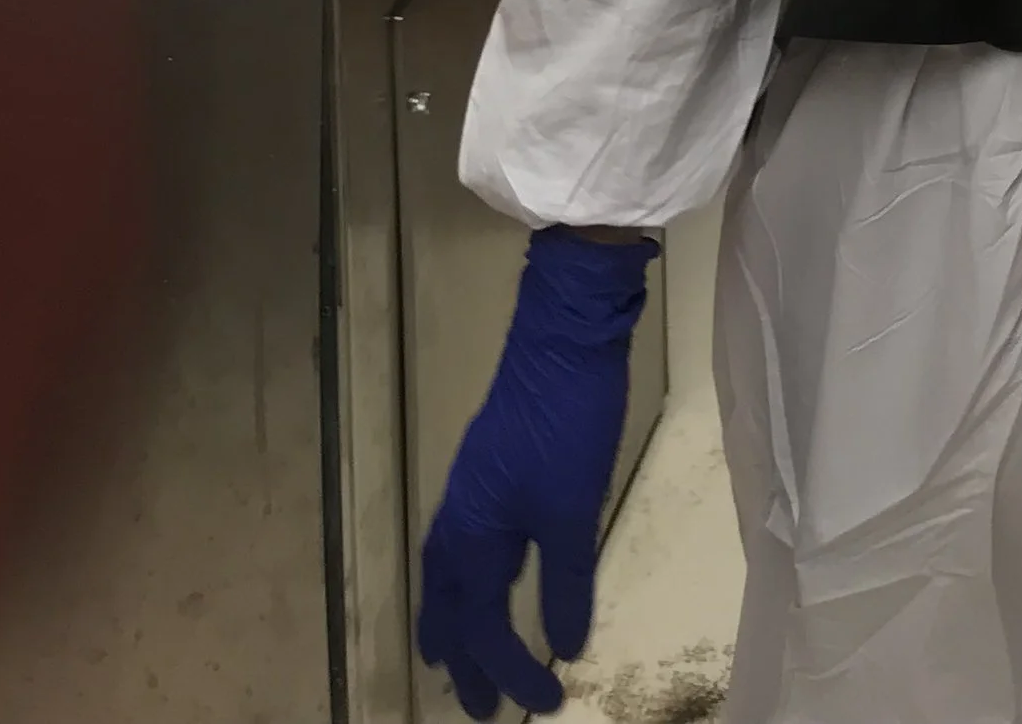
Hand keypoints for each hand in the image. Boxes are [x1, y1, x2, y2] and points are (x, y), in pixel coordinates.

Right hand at [418, 226, 656, 718]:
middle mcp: (459, 519)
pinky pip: (468, 546)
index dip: (512, 672)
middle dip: (463, 660)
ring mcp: (473, 490)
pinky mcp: (492, 468)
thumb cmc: (566, 420)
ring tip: (464, 656)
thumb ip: (565, 582)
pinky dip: (473, 581)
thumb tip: (563, 650)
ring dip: (458, 622)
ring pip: (452, 576)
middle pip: (449, 607)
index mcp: (471, 536)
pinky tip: (496, 576)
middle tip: (478, 705)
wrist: (564, 335)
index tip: (548, 702)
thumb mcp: (572, 509)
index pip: (483, 626)